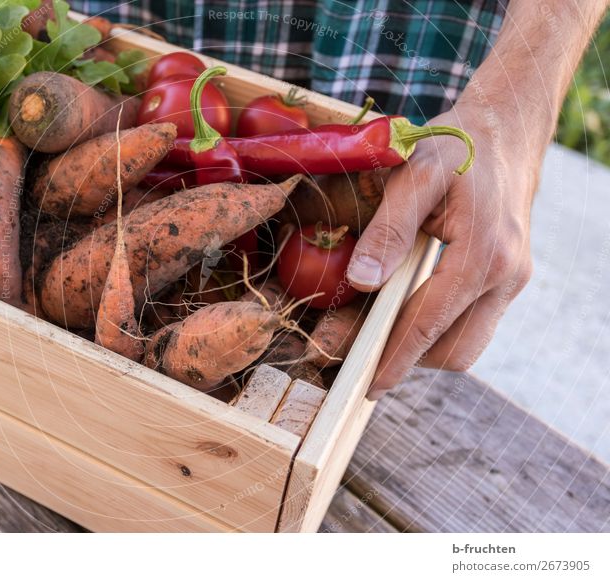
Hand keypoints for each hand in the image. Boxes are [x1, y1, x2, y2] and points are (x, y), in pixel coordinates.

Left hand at [346, 99, 538, 399]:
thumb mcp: (415, 174)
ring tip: (381, 334)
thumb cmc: (456, 148)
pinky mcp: (508, 278)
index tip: (369, 386)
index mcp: (483, 254)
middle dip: (409, 361)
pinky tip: (407, 311)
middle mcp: (506, 276)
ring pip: (468, 342)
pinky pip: (474, 321)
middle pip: (456, 350)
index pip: (431, 325)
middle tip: (364, 358)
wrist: (506, 131)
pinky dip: (439, 327)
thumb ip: (388, 228)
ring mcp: (512, 280)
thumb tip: (362, 281)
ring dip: (425, 347)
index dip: (396, 359)